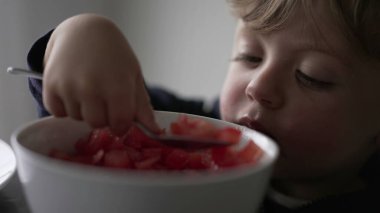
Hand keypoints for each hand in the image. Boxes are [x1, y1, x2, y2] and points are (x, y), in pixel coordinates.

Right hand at [43, 14, 159, 133]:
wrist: (84, 30)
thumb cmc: (114, 54)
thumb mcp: (133, 75)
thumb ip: (142, 106)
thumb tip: (154, 131)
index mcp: (117, 86)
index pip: (119, 125)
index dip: (121, 124)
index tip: (120, 117)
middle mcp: (91, 88)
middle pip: (97, 123)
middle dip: (102, 116)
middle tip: (103, 98)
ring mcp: (68, 87)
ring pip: (77, 118)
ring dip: (83, 110)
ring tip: (88, 88)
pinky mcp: (50, 86)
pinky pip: (57, 112)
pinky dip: (64, 106)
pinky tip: (72, 88)